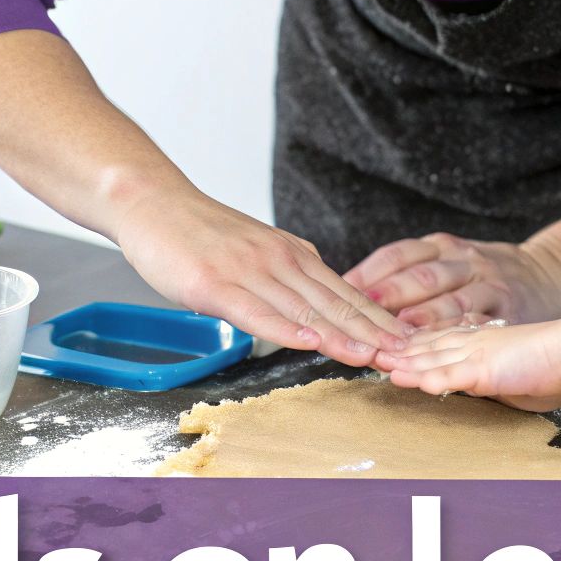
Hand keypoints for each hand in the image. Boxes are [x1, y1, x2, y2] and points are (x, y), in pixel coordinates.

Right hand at [111, 189, 409, 365]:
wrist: (152, 202)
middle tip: (407, 357)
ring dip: (341, 336)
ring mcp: (248, 271)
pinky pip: (257, 311)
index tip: (408, 344)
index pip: (346, 294)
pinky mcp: (215, 284)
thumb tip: (318, 308)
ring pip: (304, 310)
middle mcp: (279, 260)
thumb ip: (289, 277)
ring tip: (372, 358)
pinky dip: (286, 329)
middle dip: (374, 334)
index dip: (379, 322)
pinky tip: (309, 343)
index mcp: (294, 255)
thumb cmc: (200, 234)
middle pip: (336, 304)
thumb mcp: (258, 250)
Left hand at [345, 233, 560, 329]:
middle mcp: (467, 261)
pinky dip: (452, 346)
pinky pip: (478, 328)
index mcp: (446, 246)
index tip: (339, 291)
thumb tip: (358, 295)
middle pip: (420, 278)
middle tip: (354, 318)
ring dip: (414, 326)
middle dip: (385, 298)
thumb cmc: (492, 275)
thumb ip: (416, 275)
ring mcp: (489, 286)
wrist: (556, 274)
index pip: (399, 255)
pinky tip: (428, 363)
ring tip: (387, 345)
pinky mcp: (509, 314)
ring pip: (447, 304)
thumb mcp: (455, 259)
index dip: (368, 273)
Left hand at [382, 319, 560, 411]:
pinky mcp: (486, 367)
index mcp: (479, 340)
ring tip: (377, 366)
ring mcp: (477, 353)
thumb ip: (491, 376)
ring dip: (403, 363)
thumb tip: (482, 385)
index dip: (410, 344)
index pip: (437, 341)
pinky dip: (429, 377)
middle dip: (396, 351)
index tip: (387, 346)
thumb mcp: (512, 369)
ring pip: (431, 358)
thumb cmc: (554, 364)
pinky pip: (452, 374)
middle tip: (367, 352)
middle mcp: (472, 342)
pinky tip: (409, 380)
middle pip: (425, 346)